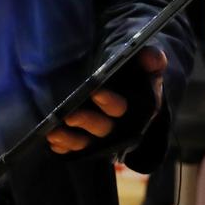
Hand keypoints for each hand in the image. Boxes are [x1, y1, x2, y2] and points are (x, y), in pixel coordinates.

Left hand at [45, 46, 166, 154]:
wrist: (127, 78)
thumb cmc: (135, 67)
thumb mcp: (145, 59)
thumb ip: (151, 57)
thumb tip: (150, 57)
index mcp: (139, 106)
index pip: (125, 107)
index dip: (111, 102)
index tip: (96, 93)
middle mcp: (122, 124)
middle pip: (105, 128)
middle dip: (88, 122)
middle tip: (70, 116)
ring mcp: (104, 134)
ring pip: (89, 141)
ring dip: (72, 140)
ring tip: (53, 134)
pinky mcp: (89, 139)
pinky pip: (77, 147)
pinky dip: (66, 147)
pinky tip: (53, 143)